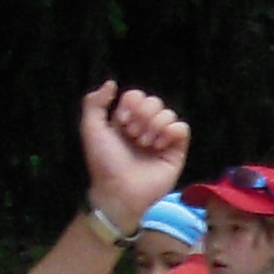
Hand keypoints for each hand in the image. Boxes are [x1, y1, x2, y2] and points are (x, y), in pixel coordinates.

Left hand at [79, 81, 189, 229]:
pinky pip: (182, 128)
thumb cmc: (104, 163)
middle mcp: (145, 128)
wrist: (119, 190)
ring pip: (169, 113)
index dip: (130, 104)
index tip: (120, 122)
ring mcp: (162, 140)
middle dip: (142, 115)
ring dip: (154, 125)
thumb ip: (94, 102)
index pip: (136, 96)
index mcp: (126, 120)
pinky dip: (170, 132)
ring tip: (145, 144)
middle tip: (132, 135)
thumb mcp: (91, 129)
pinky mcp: (177, 152)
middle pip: (154, 101)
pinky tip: (159, 145)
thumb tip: (112, 82)